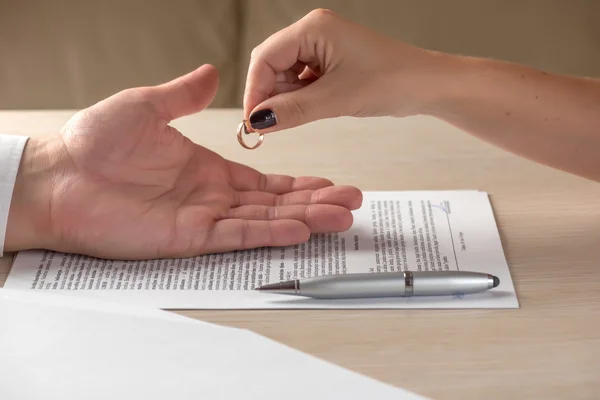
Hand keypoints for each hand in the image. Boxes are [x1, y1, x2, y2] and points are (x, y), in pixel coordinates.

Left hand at [6, 65, 361, 258]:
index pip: (265, 179)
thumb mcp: (147, 105)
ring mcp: (203, 217)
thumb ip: (185, 96)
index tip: (330, 182)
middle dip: (316, 202)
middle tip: (352, 202)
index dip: (300, 181)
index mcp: (208, 168)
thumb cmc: (95, 142)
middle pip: (276, 202)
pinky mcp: (188, 236)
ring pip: (266, 220)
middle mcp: (212, 196)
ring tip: (342, 216)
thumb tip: (211, 74)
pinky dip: (271, 232)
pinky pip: (238, 234)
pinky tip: (300, 229)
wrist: (59, 175)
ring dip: (305, 218)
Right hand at [243, 9, 442, 132]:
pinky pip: (303, 80)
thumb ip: (292, 110)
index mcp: (313, 28)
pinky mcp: (331, 61)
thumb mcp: (335, 100)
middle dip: (271, 95)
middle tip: (274, 125)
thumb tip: (257, 121)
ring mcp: (323, 45)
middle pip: (272, 65)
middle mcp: (314, 31)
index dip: (255, 90)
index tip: (253, 121)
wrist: (427, 85)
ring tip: (305, 113)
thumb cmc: (392, 81)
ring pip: (286, 75)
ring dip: (288, 98)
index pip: (265, 57)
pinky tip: (313, 108)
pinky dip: (302, 97)